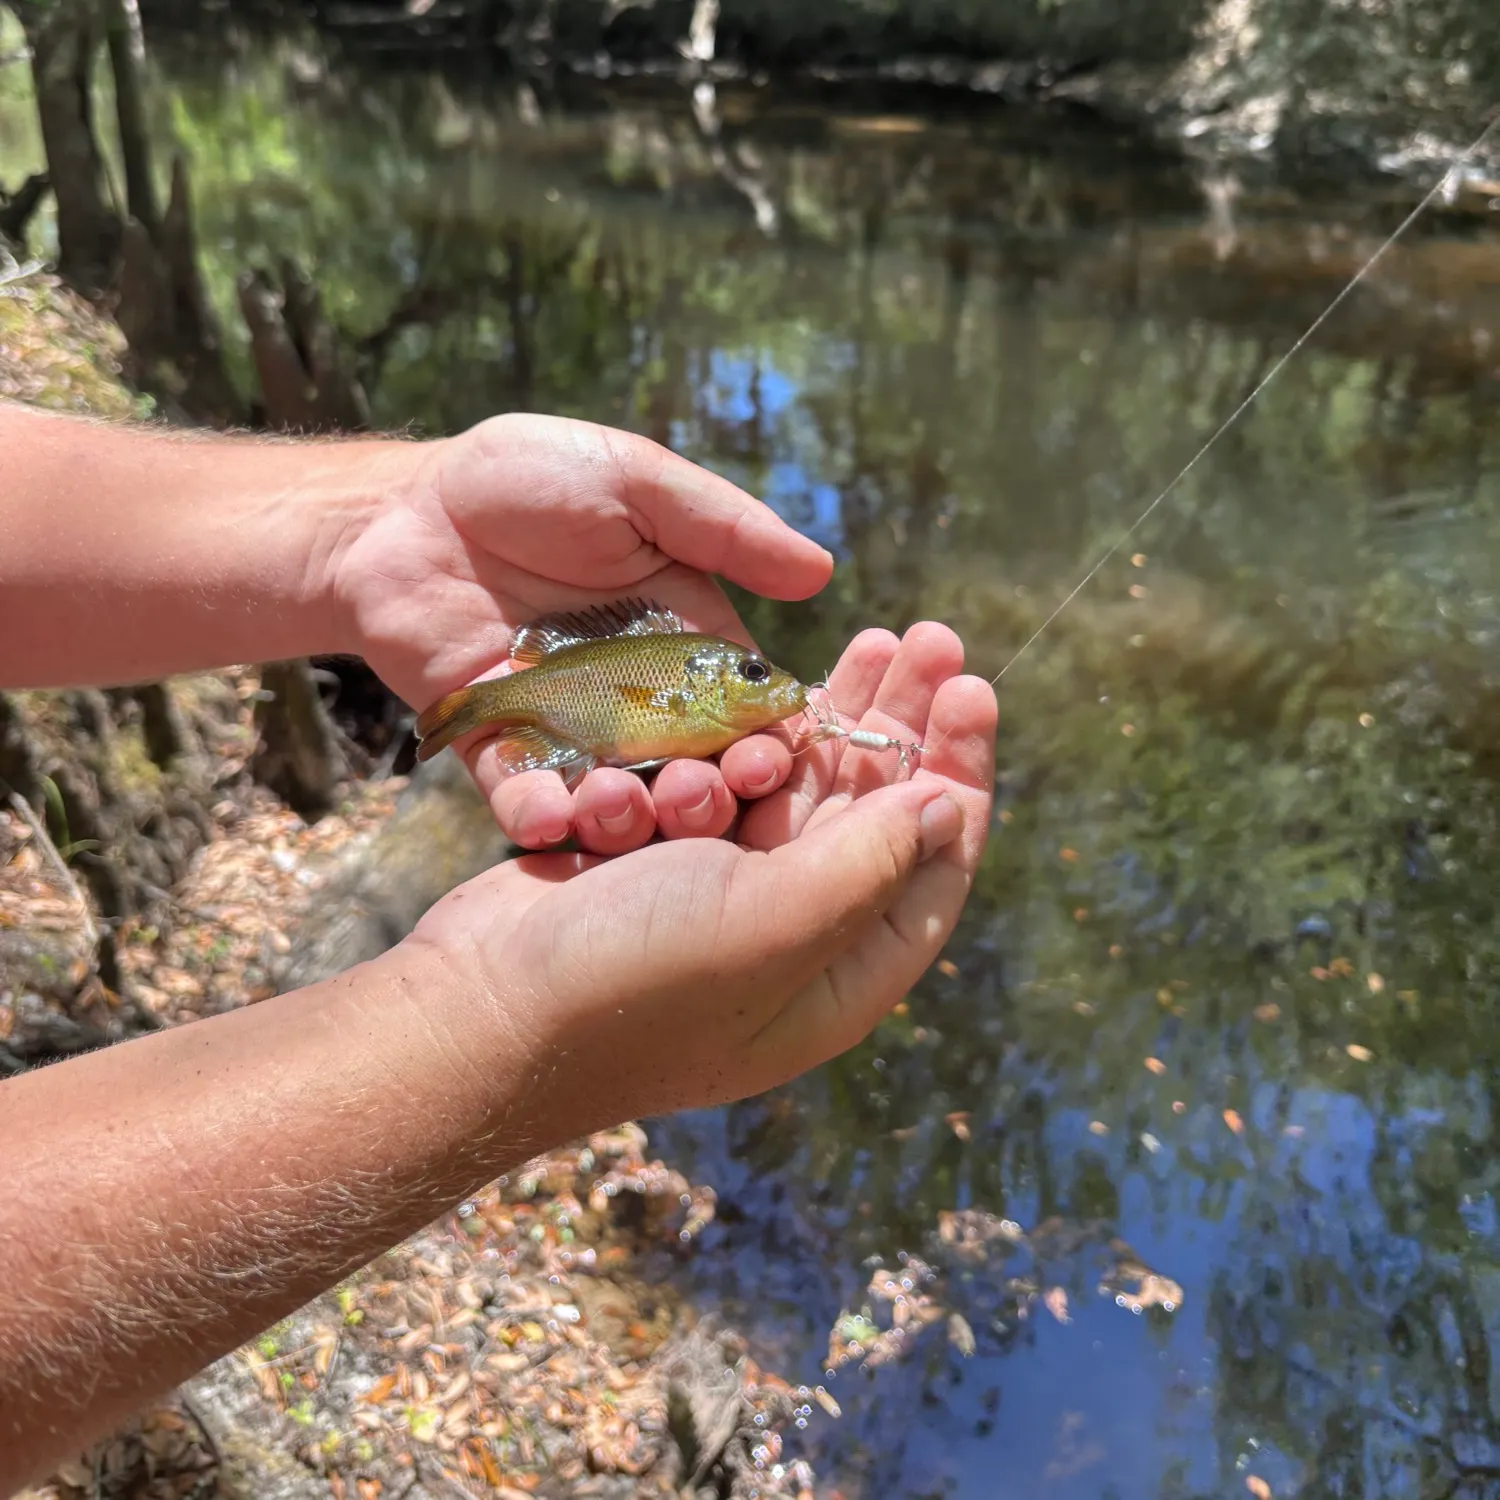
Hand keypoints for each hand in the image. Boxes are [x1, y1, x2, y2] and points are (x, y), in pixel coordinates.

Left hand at [332, 414, 833, 849]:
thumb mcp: (635, 483)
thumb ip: (723, 529)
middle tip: (698, 797)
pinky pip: (523, 798)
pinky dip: (538, 818)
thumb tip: (823, 570)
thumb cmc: (527, 481)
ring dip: (627, 818)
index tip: (771, 761)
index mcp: (684, 641)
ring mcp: (567, 731)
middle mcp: (636, 699)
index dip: (765, 742)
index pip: (743, 709)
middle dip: (703, 796)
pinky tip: (549, 818)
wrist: (401, 508)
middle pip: (688, 770)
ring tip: (620, 807)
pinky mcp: (498, 749)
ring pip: (614, 797)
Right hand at [405, 620, 995, 1125]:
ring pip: (807, 790)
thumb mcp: (771, 925)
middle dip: (906, 725)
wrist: (480, 1007)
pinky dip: (756, 736)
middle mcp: (796, 935)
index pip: (934, 869)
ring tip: (877, 637)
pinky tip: (782, 682)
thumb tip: (947, 805)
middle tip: (930, 638)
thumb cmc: (632, 980)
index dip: (961, 775)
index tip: (974, 689)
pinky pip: (734, 785)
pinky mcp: (668, 859)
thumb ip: (868, 864)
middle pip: (877, 816)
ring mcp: (729, 896)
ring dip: (840, 716)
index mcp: (840, 975)